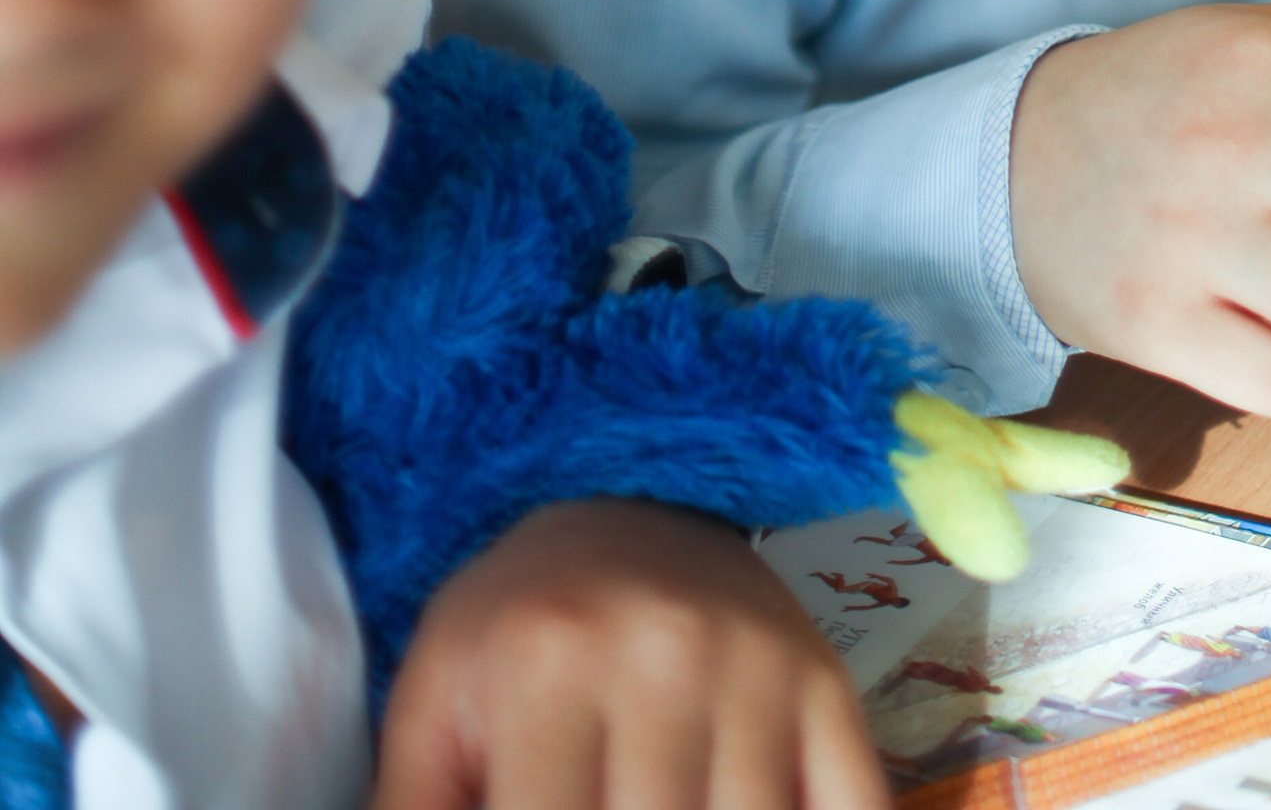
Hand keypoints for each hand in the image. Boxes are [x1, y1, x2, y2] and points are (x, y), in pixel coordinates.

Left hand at [374, 500, 883, 809]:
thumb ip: (412, 808)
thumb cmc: (513, 627)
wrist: (626, 500)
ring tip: (656, 806)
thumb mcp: (432, 709)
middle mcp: (667, 656)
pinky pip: (849, 804)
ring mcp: (759, 668)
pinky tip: (743, 807)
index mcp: (550, 665)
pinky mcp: (827, 678)